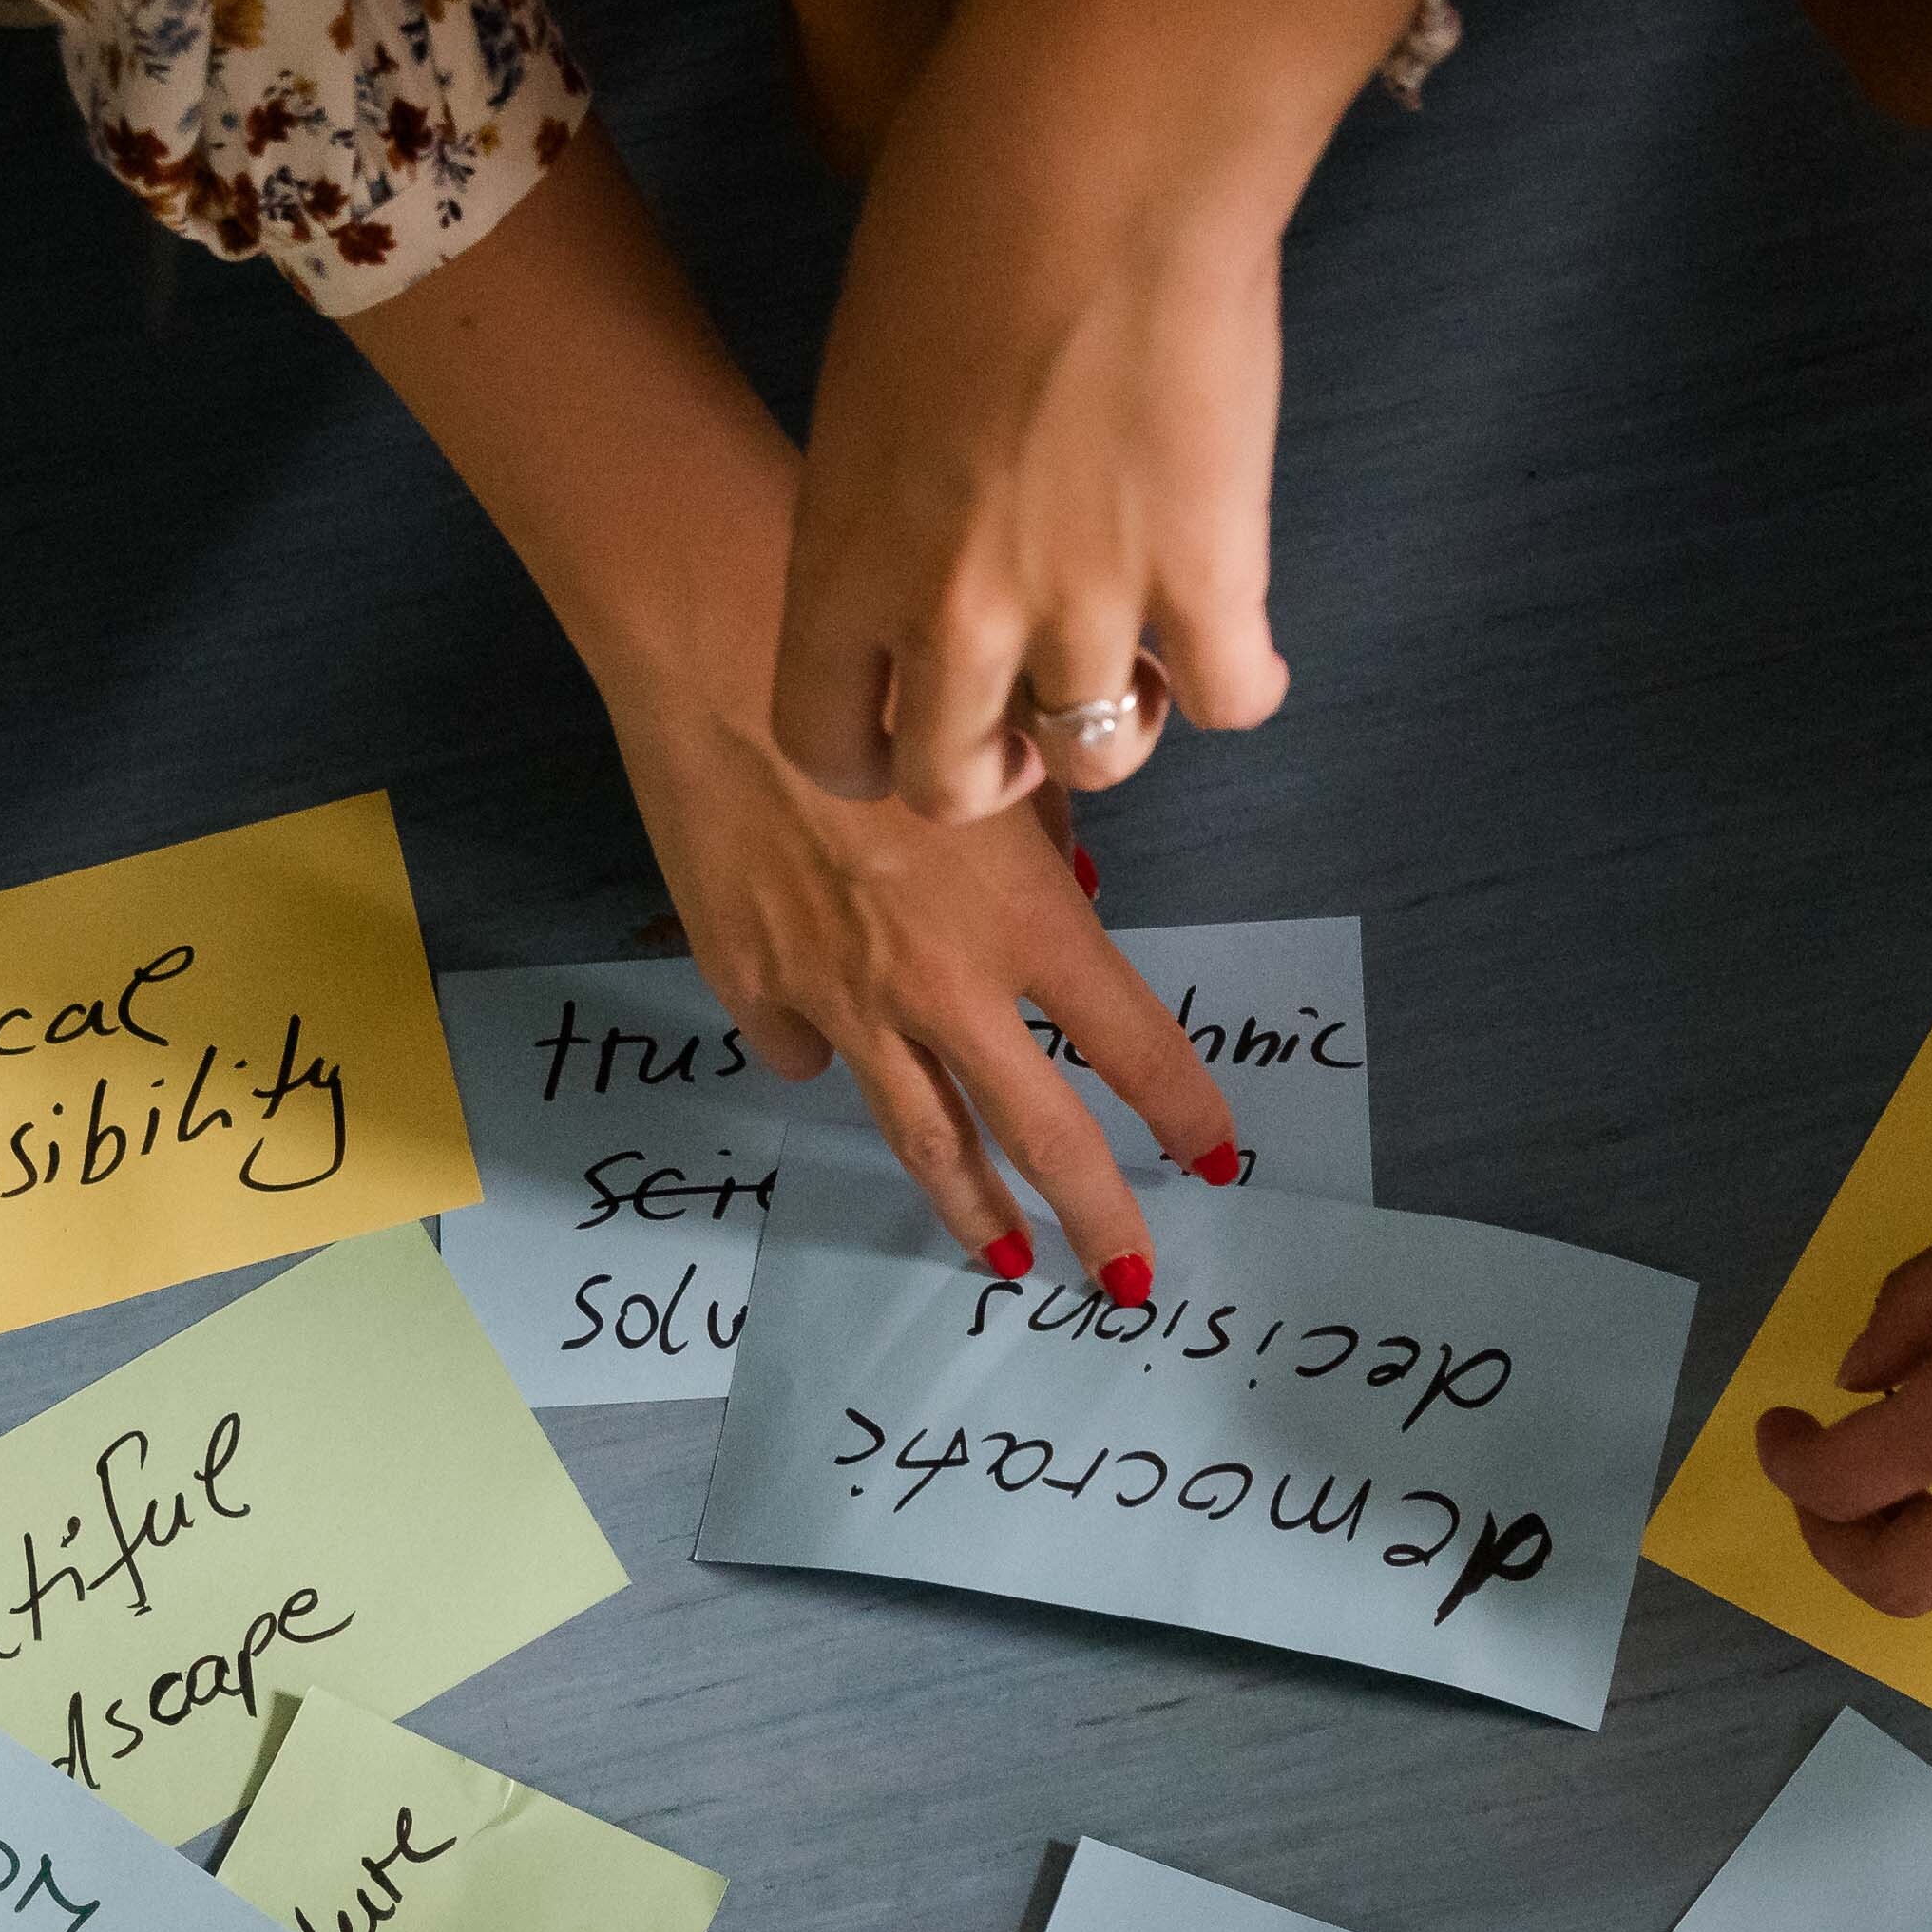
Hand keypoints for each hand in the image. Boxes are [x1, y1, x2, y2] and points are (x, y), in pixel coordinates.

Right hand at [613, 693, 1240, 1284]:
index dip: (1182, 1111)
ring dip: (970, 1208)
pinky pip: (802, 1050)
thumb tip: (1068, 889)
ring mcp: (843, 1000)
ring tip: (1001, 1259)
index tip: (1216, 1160)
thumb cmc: (880, 674)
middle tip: (1127, 1280)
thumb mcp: (996, 752)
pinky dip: (823, 1055)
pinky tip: (827, 1051)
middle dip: (1096, 1214)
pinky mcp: (754, 987)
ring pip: (922, 1135)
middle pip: (1040, 1134)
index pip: (1133, 1045)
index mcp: (1025, 919)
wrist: (715, 651)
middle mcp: (944, 983)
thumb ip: (1042, 839)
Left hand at [773, 106, 1289, 824]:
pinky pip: (1229, 700)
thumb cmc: (965, 207)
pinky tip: (1237, 629)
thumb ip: (884, 501)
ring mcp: (1085, 606)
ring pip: (1096, 759)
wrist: (1105, 145)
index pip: (821, 738)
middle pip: (951, 784)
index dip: (868, 755)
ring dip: (1115, 720)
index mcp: (846, 551)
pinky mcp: (1208, 579)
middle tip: (1028, 714)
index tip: (911, 725)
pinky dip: (1239, 677)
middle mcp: (953, 609)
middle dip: (990, 767)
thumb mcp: (866, 375)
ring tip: (1139, 650)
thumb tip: (926, 552)